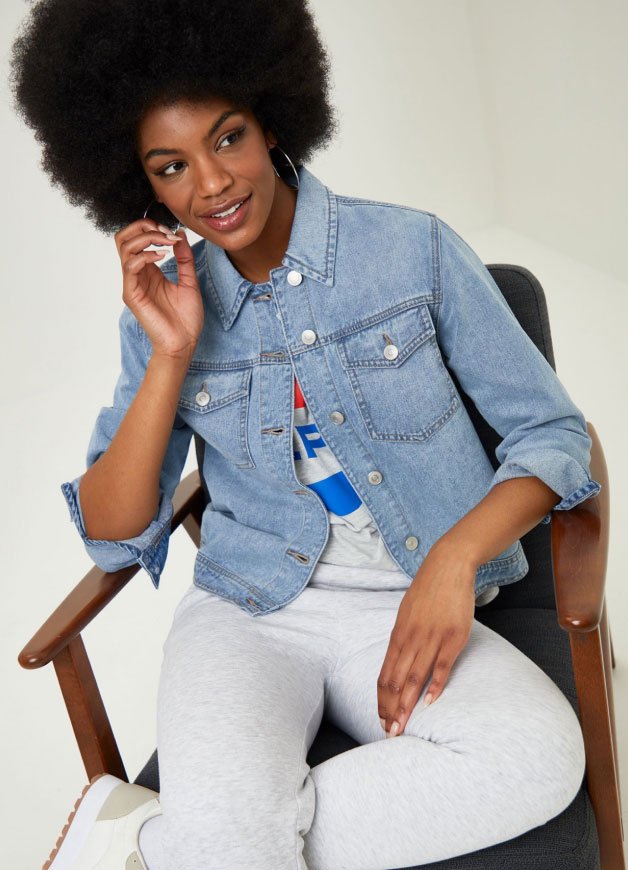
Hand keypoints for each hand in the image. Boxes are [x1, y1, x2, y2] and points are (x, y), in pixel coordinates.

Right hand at [115, 218, 203, 359]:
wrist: (184, 343)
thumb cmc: (186, 318)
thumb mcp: (189, 281)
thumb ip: (184, 257)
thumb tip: (180, 234)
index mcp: (148, 270)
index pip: (136, 238)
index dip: (151, 227)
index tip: (173, 232)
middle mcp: (137, 274)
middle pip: (124, 237)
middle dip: (144, 227)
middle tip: (166, 232)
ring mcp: (132, 284)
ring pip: (125, 247)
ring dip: (147, 238)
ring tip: (167, 244)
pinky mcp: (132, 295)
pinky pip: (130, 266)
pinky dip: (145, 255)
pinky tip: (162, 257)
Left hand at [377, 542, 476, 736]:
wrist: (447, 567)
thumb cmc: (426, 591)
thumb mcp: (406, 614)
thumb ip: (402, 639)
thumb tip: (396, 662)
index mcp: (398, 635)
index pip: (384, 675)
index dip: (382, 700)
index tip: (381, 718)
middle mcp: (411, 639)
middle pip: (396, 681)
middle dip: (391, 709)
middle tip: (389, 732)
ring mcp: (432, 639)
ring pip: (414, 678)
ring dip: (407, 705)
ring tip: (403, 726)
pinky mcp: (453, 638)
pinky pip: (441, 667)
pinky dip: (434, 686)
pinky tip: (428, 703)